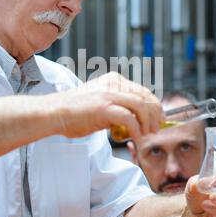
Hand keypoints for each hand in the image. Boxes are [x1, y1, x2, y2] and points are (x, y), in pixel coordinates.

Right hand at [50, 72, 165, 138]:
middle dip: (155, 114)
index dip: (155, 105)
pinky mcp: (104, 107)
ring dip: (148, 122)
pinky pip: (129, 118)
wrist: (56, 112)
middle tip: (156, 128)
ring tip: (147, 133)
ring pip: (141, 105)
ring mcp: (109, 94)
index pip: (143, 90)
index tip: (159, 118)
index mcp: (114, 80)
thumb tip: (135, 119)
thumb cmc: (75, 111)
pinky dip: (136, 128)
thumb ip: (117, 105)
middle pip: (146, 97)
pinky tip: (135, 136)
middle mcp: (114, 84)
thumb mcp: (101, 102)